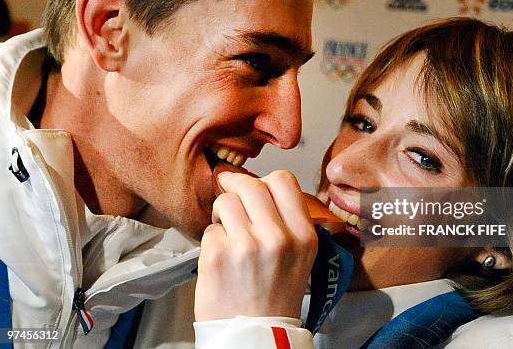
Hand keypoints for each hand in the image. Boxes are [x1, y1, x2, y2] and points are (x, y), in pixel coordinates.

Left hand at [194, 170, 317, 321]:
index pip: (284, 181)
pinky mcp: (219, 255)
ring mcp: (247, 245)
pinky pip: (210, 229)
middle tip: (229, 192)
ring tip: (227, 234)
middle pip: (251, 185)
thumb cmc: (275, 298)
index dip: (264, 179)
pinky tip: (221, 257)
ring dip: (223, 214)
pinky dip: (212, 240)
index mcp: (303, 235)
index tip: (251, 184)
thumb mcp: (300, 257)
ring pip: (227, 202)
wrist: (257, 335)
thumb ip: (288, 222)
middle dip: (235, 186)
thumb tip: (262, 189)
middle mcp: (279, 237)